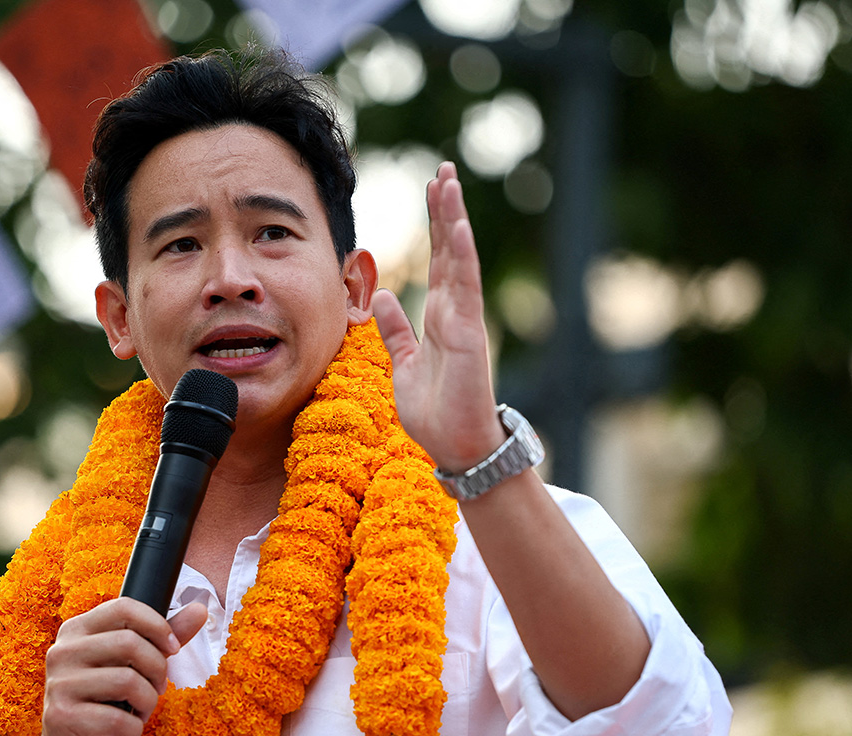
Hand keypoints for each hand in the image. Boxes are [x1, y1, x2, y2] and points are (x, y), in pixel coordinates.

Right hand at [27, 598, 206, 735]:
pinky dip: (133, 729)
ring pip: (128, 681)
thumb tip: (199, 609)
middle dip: (157, 669)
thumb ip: (162, 636)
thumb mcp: (131, 662)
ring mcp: (59, 684)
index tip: (173, 647)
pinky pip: (118, 718)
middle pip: (130, 644)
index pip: (123, 608)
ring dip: (147, 702)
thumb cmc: (103, 698)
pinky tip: (124, 731)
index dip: (157, 625)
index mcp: (76, 630)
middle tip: (158, 687)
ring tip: (140, 710)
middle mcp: (62, 652)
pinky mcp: (62, 717)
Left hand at [372, 162, 505, 470]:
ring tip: (448, 181)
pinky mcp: (468, 332)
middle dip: (444, 210)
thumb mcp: (405, 366)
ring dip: (452, 219)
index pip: (437, 262)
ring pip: (458, 258)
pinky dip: (461, 254)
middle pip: (449, 250)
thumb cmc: (437, 414)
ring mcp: (464, 319)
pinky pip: (463, 286)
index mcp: (439, 318)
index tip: (430, 191)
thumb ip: (395, 332)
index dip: (434, 226)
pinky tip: (457, 225)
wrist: (457, 449)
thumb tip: (382, 298)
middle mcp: (454, 312)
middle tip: (442, 169)